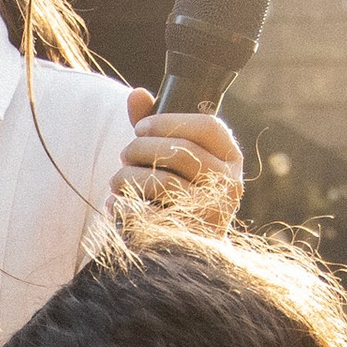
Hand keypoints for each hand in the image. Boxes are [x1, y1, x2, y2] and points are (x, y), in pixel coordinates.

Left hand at [112, 97, 243, 234]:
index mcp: (231, 159)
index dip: (169, 122)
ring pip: (161, 181)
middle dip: (139, 149)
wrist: (188, 251)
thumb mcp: (174, 159)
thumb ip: (156, 128)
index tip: (140, 127)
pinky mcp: (188, 238)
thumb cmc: (178, 195)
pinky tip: (115, 205)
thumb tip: (136, 94)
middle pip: (179, 151)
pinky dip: (122, 207)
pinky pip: (146, 213)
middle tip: (124, 155)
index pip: (208, 127)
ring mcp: (213, 213)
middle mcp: (229, 186)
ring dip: (127, 177)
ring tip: (116, 181)